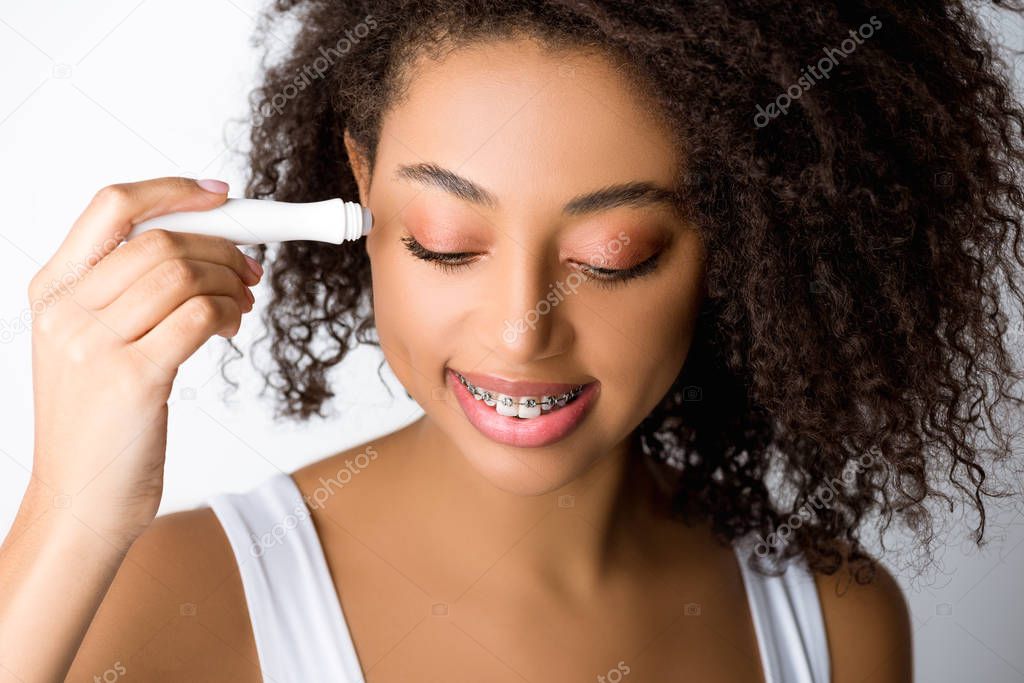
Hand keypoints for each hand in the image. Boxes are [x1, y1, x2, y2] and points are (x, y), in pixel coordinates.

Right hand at [26, 177, 260, 547]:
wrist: (81, 503)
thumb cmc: (99, 424)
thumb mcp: (92, 346)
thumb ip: (129, 294)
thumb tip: (202, 246)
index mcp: (53, 291)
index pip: (112, 207)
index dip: (173, 191)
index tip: (220, 196)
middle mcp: (66, 311)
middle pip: (161, 240)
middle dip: (222, 247)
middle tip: (250, 270)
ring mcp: (95, 345)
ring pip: (184, 274)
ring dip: (231, 283)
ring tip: (242, 306)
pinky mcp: (133, 378)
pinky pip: (200, 316)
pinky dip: (230, 313)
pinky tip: (233, 328)